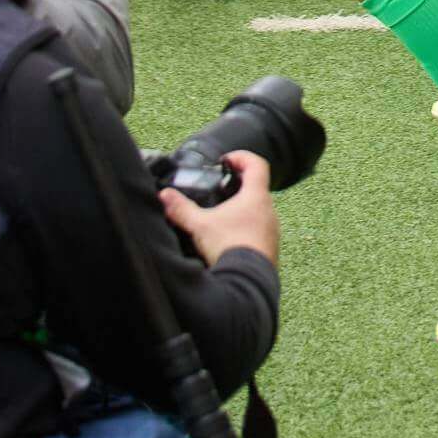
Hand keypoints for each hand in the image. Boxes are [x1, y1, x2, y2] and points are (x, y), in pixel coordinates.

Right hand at [160, 149, 281, 267]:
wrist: (247, 280)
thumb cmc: (229, 246)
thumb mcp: (199, 225)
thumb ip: (181, 209)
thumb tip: (164, 196)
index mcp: (256, 197)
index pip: (257, 164)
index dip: (242, 157)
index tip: (226, 160)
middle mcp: (269, 211)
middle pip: (257, 189)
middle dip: (238, 186)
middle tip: (220, 188)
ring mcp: (272, 230)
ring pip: (258, 211)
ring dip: (242, 210)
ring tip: (220, 216)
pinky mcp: (270, 247)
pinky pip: (258, 231)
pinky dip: (244, 229)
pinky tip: (227, 239)